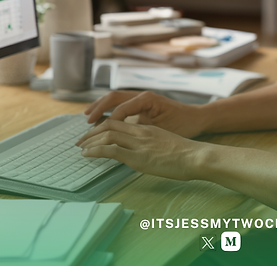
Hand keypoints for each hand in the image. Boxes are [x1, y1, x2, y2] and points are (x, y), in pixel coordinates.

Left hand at [77, 119, 206, 180]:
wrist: (196, 156)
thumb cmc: (186, 153)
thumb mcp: (166, 142)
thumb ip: (152, 143)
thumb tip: (144, 151)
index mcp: (147, 128)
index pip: (119, 120)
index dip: (103, 124)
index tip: (93, 131)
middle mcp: (141, 132)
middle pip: (109, 124)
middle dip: (92, 131)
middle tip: (81, 140)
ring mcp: (139, 143)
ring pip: (107, 134)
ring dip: (90, 140)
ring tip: (80, 148)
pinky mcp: (138, 156)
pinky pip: (110, 150)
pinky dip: (95, 150)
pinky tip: (87, 155)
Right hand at [83, 90, 205, 137]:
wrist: (197, 118)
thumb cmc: (183, 124)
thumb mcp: (162, 129)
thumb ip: (142, 129)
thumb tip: (121, 134)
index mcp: (146, 99)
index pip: (120, 108)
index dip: (107, 120)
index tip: (97, 132)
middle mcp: (142, 95)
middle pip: (113, 97)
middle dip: (98, 108)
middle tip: (86, 121)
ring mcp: (141, 98)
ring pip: (115, 98)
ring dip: (101, 107)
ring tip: (87, 117)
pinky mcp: (142, 104)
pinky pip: (121, 104)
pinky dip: (109, 110)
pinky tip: (102, 119)